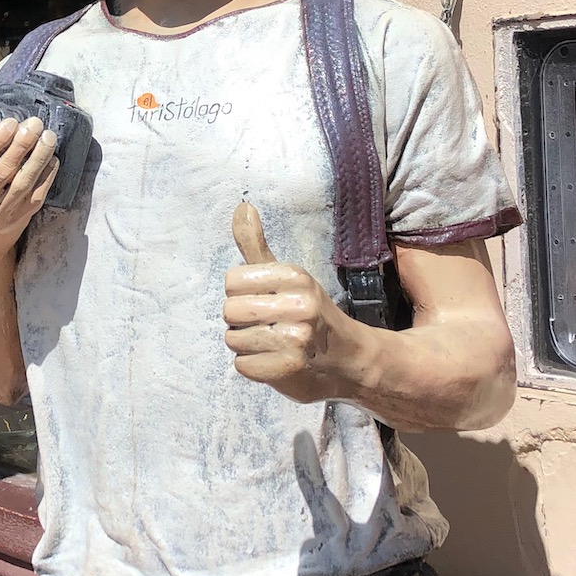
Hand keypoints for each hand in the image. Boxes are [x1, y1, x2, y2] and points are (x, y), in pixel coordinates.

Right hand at [0, 117, 59, 258]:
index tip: (10, 123)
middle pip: (2, 172)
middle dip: (21, 145)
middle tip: (34, 125)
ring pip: (22, 184)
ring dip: (37, 158)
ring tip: (48, 137)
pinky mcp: (18, 221)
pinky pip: (35, 196)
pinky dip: (46, 176)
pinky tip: (52, 159)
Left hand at [223, 201, 365, 402]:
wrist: (347, 360)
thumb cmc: (307, 312)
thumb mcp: (286, 275)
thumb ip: (256, 243)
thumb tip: (241, 205)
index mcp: (295, 276)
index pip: (231, 281)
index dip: (241, 293)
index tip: (264, 301)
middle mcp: (298, 305)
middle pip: (228, 311)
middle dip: (241, 321)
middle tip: (268, 324)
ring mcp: (295, 339)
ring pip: (233, 339)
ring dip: (247, 345)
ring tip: (272, 343)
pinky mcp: (287, 369)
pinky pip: (241, 365)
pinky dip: (254, 366)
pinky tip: (275, 361)